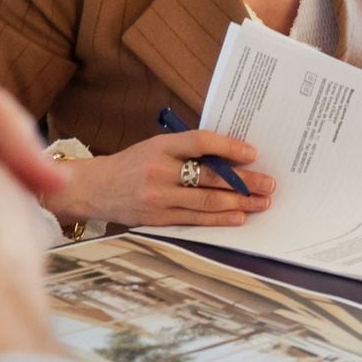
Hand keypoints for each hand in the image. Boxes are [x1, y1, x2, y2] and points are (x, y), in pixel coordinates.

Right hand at [46, 129, 275, 227]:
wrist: (93, 188)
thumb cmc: (132, 164)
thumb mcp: (155, 147)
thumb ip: (187, 150)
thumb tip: (232, 156)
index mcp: (159, 146)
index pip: (199, 142)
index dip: (229, 146)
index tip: (253, 153)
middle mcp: (158, 171)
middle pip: (210, 176)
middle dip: (245, 181)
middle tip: (269, 184)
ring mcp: (158, 197)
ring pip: (206, 200)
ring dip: (239, 202)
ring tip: (262, 202)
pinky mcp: (158, 218)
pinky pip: (195, 219)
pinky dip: (220, 219)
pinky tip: (239, 216)